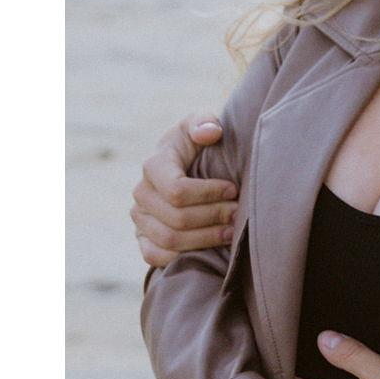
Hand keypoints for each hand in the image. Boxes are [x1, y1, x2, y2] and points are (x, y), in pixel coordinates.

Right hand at [131, 113, 239, 267]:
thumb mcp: (203, 124)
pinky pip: (156, 257)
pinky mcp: (143, 239)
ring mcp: (140, 218)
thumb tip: (210, 132)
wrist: (190, 166)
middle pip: (177, 219)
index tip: (233, 189)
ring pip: (170, 240)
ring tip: (231, 231)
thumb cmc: (200, 144)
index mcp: (154, 165)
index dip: (209, 195)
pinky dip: (184, 256)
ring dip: (205, 239)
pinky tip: (211, 247)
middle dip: (213, 217)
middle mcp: (141, 193)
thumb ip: (204, 122)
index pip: (177, 190)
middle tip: (239, 214)